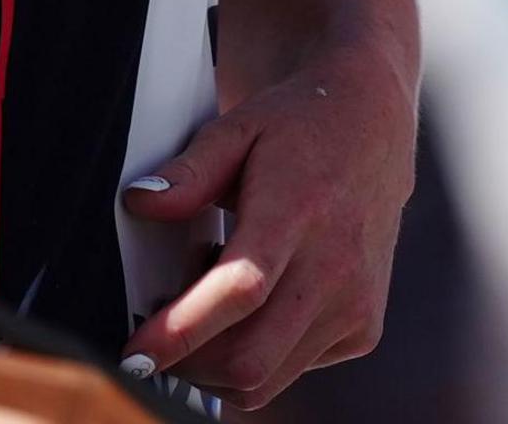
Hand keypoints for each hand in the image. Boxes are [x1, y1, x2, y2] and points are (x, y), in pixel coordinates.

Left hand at [117, 44, 419, 406]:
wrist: (370, 129)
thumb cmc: (298, 131)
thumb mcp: (236, 130)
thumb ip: (189, 172)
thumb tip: (141, 201)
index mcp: (299, 212)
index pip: (241, 290)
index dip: (183, 331)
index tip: (137, 353)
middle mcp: (336, 265)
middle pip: (249, 358)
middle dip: (187, 364)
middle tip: (161, 329)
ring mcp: (355, 304)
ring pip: (265, 378)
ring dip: (218, 359)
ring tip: (213, 300)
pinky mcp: (363, 328)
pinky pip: (290, 370)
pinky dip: (257, 355)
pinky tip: (253, 307)